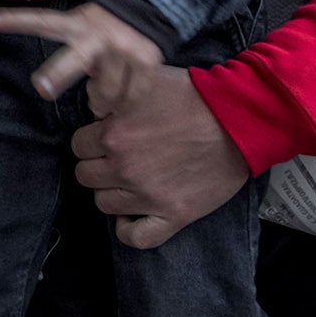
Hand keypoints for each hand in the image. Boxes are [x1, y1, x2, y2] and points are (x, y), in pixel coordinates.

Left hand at [0, 2, 162, 104]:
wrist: (149, 9)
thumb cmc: (103, 29)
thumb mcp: (80, 26)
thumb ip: (68, 53)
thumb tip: (55, 71)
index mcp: (75, 25)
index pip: (42, 23)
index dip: (16, 21)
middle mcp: (97, 37)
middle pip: (74, 61)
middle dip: (57, 74)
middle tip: (41, 88)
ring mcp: (123, 50)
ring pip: (104, 95)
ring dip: (103, 100)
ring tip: (106, 88)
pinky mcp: (147, 62)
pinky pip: (130, 99)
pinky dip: (126, 103)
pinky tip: (126, 92)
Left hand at [69, 65, 250, 249]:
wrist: (237, 121)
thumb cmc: (193, 97)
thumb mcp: (142, 78)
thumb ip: (107, 89)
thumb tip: (88, 101)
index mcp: (113, 135)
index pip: (78, 145)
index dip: (91, 139)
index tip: (104, 136)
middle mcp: (126, 168)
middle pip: (86, 175)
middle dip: (97, 164)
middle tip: (115, 156)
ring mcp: (149, 196)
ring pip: (104, 203)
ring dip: (111, 192)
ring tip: (126, 179)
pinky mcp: (174, 215)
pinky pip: (137, 238)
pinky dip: (129, 229)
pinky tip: (131, 215)